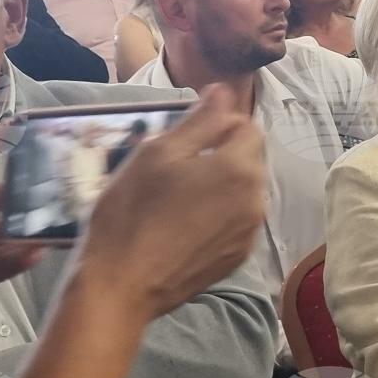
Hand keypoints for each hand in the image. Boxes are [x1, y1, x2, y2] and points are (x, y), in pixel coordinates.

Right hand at [76, 87, 265, 319]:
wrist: (121, 286)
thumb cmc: (132, 212)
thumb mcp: (158, 153)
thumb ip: (199, 120)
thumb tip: (223, 92)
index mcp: (240, 168)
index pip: (247, 126)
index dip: (218, 123)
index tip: (185, 134)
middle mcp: (256, 200)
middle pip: (250, 158)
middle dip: (221, 151)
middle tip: (176, 163)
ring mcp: (249, 233)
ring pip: (244, 189)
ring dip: (220, 182)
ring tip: (178, 192)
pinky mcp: (237, 257)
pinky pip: (236, 220)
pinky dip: (218, 212)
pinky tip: (184, 220)